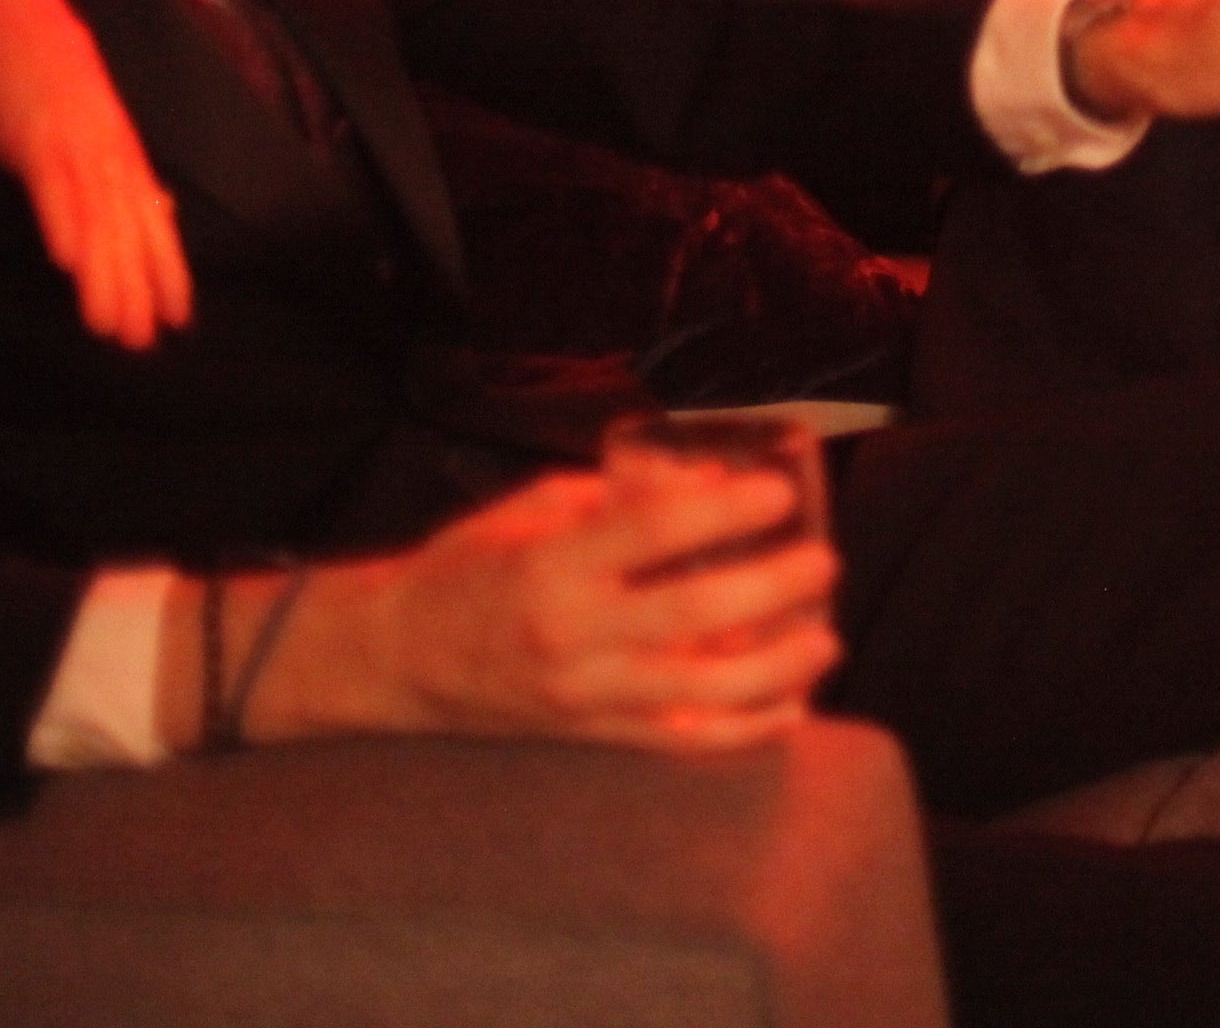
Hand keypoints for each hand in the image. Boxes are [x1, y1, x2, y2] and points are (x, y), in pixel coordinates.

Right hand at [0, 0, 191, 348]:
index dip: (166, 270)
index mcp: (119, 150)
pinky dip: (65, 222)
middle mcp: (109, 150)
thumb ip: (110, 167)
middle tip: (144, 342)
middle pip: (132, 230)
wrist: (13, 4)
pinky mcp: (40, 133)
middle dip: (140, 288)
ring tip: (112, 323)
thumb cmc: (42, 67)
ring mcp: (77, 142)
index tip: (177, 319)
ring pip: (100, 219)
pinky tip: (72, 262)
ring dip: (106, 274)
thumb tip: (147, 207)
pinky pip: (55, 186)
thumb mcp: (83, 121)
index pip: (152, 221)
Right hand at [230, 464, 839, 754]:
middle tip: (824, 562)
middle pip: (688, 616)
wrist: (393, 661)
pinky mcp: (589, 736)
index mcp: (551, 565)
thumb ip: (620, 496)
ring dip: (774, 670)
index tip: (782, 489)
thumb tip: (710, 478)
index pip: (650, 533)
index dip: (723, 510)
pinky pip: (676, 741)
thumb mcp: (533, 509)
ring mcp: (581, 696)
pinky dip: (740, 732)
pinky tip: (791, 709)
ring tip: (827, 639)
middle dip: (770, 589)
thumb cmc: (469, 568)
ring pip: (695, 693)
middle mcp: (569, 637)